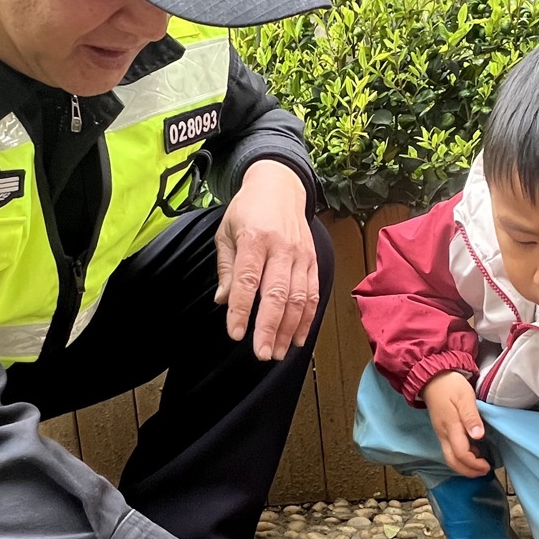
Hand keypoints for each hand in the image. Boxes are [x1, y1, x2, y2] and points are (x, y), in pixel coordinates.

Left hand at [215, 161, 318, 361]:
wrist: (280, 186)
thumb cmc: (247, 210)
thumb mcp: (226, 232)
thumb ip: (227, 267)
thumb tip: (224, 301)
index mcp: (255, 238)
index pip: (248, 280)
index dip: (242, 309)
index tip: (236, 334)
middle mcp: (281, 247)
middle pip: (277, 293)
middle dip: (270, 327)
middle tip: (262, 353)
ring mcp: (301, 255)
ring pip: (299, 298)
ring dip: (290, 329)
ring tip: (279, 352)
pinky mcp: (313, 260)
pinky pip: (313, 294)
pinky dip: (307, 319)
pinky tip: (299, 338)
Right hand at [421, 370, 488, 475]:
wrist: (431, 377)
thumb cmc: (450, 385)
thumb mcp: (465, 397)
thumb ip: (471, 417)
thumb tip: (479, 436)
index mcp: (450, 427)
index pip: (461, 454)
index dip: (475, 464)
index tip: (488, 465)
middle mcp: (443, 434)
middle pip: (452, 462)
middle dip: (468, 471)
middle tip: (485, 471)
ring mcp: (441, 433)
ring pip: (450, 458)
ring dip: (465, 466)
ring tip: (481, 465)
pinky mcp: (441, 431)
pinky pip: (450, 451)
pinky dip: (461, 457)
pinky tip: (473, 452)